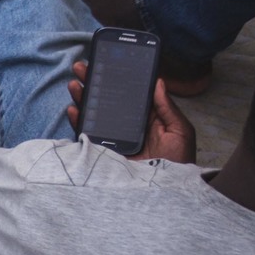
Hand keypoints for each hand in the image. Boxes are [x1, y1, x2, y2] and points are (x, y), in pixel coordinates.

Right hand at [67, 64, 195, 163]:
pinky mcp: (103, 153)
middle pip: (107, 100)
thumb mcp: (180, 131)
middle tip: (82, 67)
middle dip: (94, 82)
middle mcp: (127, 127)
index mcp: (147, 118)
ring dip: (83, 98)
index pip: (129, 93)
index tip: (107, 62)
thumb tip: (158, 81)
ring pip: (95, 114)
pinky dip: (78, 122)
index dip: (118, 77)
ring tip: (75, 84)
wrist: (166, 192)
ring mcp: (114, 140)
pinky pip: (87, 136)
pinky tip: (74, 109)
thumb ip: (167, 107)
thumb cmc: (179, 163)